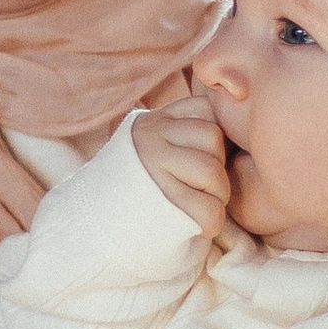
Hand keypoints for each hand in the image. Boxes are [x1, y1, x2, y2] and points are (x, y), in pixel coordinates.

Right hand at [131, 93, 231, 239]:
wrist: (93, 230)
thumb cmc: (135, 192)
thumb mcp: (149, 147)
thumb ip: (178, 128)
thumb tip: (233, 98)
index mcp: (151, 122)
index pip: (205, 110)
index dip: (212, 137)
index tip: (201, 158)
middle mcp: (149, 138)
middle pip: (213, 138)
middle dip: (217, 168)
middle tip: (198, 188)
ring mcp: (153, 168)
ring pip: (213, 172)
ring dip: (215, 196)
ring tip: (196, 204)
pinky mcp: (163, 203)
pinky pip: (209, 209)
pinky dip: (210, 223)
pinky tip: (193, 225)